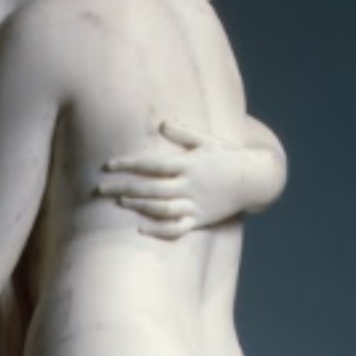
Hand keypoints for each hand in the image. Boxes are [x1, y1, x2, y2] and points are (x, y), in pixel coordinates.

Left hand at [96, 120, 273, 239]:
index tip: (107, 166)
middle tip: (99, 189)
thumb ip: (183, 132)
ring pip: (161, 208)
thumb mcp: (207, 139)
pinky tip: (139, 229)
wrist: (256, 180)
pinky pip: (178, 229)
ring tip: (119, 202)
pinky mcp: (201, 219)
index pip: (151, 165)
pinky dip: (159, 231)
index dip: (128, 165)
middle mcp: (190, 185)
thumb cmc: (227, 156)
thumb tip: (162, 123)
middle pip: (150, 188)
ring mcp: (195, 204)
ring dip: (138, 206)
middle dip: (123, 187)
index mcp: (188, 164)